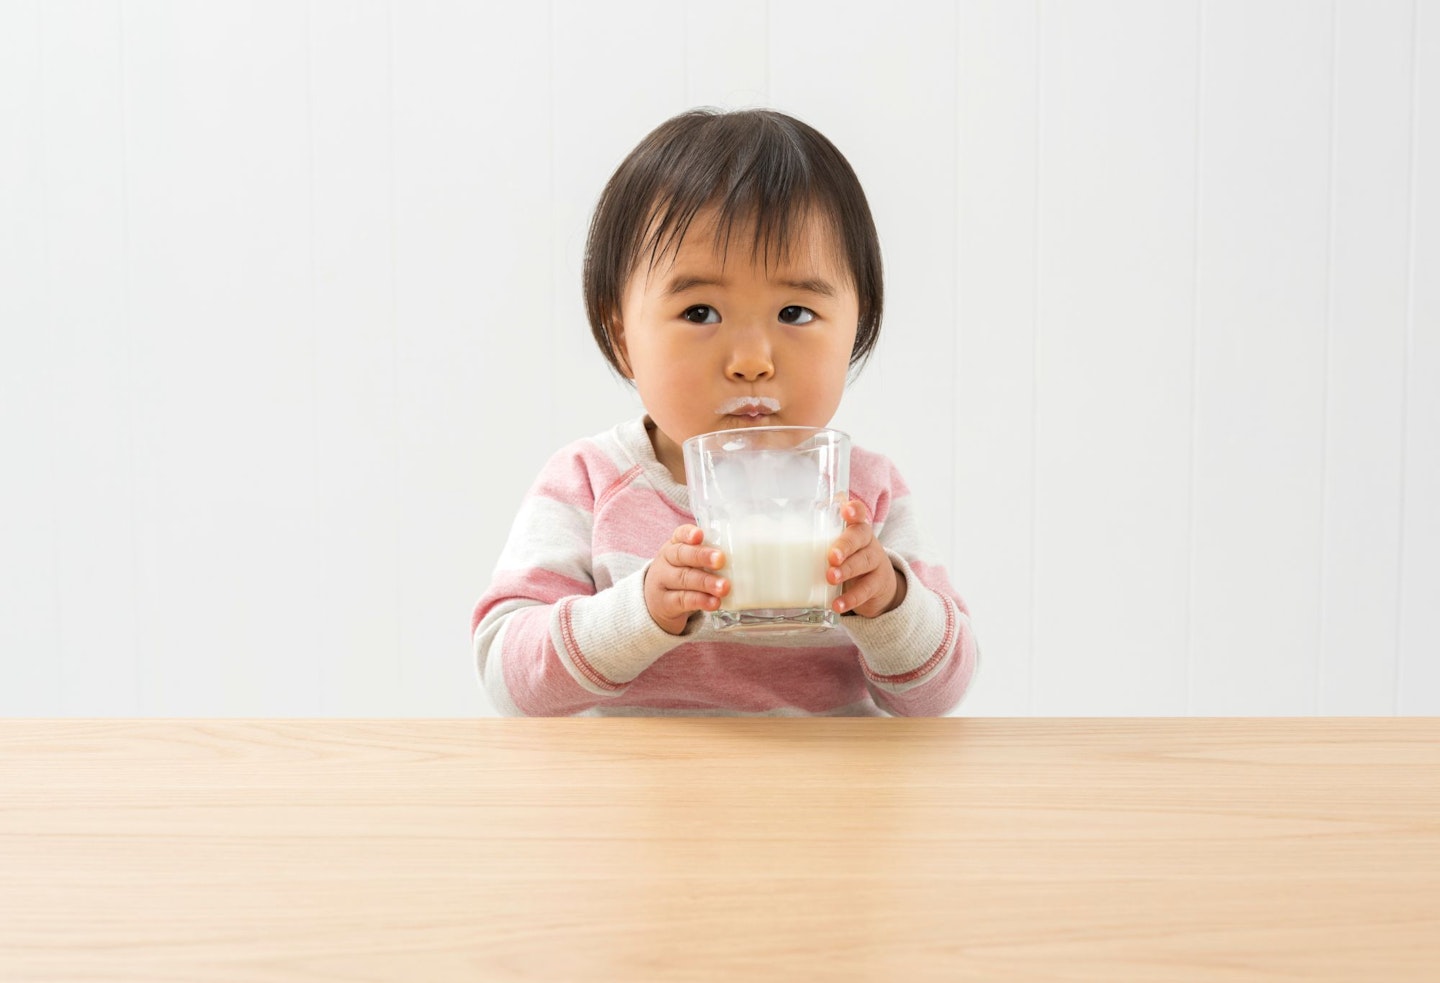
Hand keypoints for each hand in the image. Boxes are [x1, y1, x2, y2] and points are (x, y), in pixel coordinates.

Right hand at [644, 525, 729, 634]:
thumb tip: (745, 554)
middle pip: (682, 555)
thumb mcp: (688, 563)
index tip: (700, 535)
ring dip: (706, 582)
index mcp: (674, 546)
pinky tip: (714, 602)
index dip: (689, 534)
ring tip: (724, 587)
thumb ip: (708, 556)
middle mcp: (666, 561)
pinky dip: (701, 601)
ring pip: (684, 579)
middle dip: (702, 556)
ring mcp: (663, 582)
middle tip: (721, 559)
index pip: (679, 535)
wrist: (655, 603)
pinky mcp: (665, 603)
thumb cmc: (682, 576)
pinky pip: (684, 600)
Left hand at [827, 499, 905, 617]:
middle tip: (832, 556)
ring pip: (864, 562)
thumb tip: (777, 536)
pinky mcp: (878, 583)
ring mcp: (875, 561)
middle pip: (860, 537)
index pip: (859, 513)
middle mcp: (867, 541)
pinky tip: (837, 604)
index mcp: (855, 527)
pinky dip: (851, 598)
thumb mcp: (837, 546)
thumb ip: (817, 539)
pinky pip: (866, 590)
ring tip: (831, 578)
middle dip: (845, 545)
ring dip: (847, 570)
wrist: (877, 583)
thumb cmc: (847, 558)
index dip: (854, 510)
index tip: (846, 511)